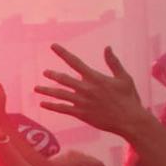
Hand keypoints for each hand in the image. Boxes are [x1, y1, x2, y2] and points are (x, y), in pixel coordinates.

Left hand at [35, 44, 149, 136]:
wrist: (130, 120)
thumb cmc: (129, 98)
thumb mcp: (124, 77)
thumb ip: (113, 62)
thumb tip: (107, 47)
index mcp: (95, 78)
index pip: (75, 62)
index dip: (63, 53)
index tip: (53, 46)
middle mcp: (86, 88)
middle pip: (63, 79)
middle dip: (52, 75)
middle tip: (44, 72)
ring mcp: (82, 102)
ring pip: (59, 94)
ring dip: (47, 90)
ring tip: (36, 88)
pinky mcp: (81, 114)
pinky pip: (62, 109)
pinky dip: (51, 106)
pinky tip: (42, 104)